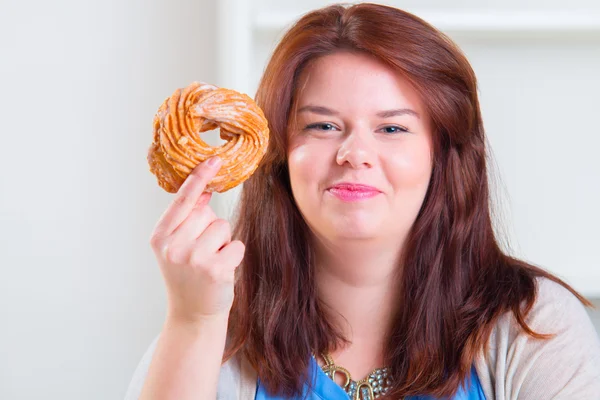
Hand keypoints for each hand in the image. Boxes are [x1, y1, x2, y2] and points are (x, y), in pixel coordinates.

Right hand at [149, 157, 244, 322]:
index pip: (182, 200)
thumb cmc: (188, 276)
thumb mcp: (177, 246)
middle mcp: (172, 246)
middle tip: (201, 254)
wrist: (193, 314)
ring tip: (210, 262)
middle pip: (207, 213)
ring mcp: (192, 258)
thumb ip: (187, 220)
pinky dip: (234, 256)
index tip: (213, 159)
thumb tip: (205, 191)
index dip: (199, 178)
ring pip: (222, 227)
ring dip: (222, 243)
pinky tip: (221, 271)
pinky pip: (236, 245)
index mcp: (160, 236)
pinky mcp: (214, 269)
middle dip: (210, 229)